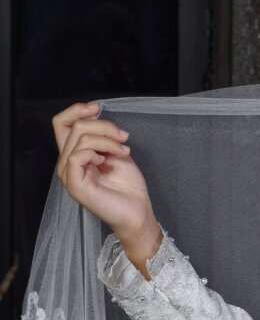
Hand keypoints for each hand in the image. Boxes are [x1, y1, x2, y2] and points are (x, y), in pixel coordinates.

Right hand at [53, 101, 161, 275]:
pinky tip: (108, 161)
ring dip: (108, 140)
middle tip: (124, 137)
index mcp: (75, 154)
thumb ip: (103, 135)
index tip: (98, 108)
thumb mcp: (116, 152)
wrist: (138, 211)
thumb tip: (94, 112)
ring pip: (80, 138)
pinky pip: (77, 155)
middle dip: (103, 125)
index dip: (77, 110)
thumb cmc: (128, 186)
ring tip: (124, 151)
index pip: (62, 123)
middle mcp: (67, 162)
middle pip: (74, 126)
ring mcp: (68, 174)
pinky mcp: (74, 184)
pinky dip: (97, 152)